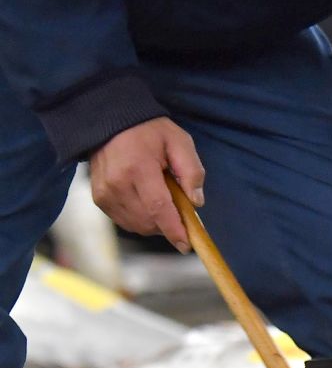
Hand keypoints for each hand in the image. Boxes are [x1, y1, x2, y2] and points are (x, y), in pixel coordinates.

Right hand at [89, 117, 204, 251]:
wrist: (110, 122)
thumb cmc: (149, 131)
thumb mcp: (179, 141)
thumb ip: (192, 171)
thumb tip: (197, 202)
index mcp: (138, 169)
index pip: (159, 208)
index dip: (174, 230)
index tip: (186, 245)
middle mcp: (117, 184)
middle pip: (149, 221)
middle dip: (169, 224)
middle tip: (178, 206)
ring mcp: (104, 193)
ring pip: (137, 225)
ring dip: (155, 223)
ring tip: (161, 198)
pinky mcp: (99, 198)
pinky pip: (125, 221)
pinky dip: (141, 219)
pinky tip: (147, 202)